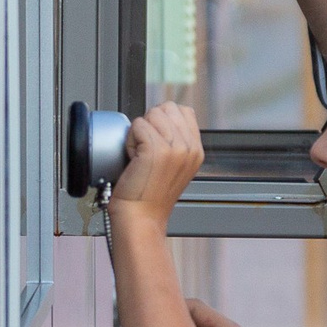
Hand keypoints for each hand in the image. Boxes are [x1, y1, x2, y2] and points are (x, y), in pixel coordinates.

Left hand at [107, 102, 202, 227]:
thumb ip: (176, 142)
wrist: (140, 217)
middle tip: (146, 150)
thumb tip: (161, 117)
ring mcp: (175, 148)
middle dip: (150, 123)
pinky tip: (134, 159)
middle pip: (166, 108)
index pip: (183, 111)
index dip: (163, 120)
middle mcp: (189, 147)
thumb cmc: (148, 194)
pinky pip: (137, 125)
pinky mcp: (157, 150)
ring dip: (139, 132)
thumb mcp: (173, 166)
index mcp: (196, 150)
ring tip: (141, 156)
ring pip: (151, 114)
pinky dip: (130, 140)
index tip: (155, 142)